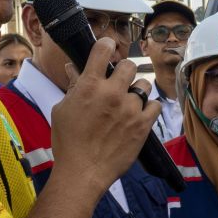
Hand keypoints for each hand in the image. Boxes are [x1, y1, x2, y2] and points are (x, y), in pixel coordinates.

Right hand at [51, 38, 159, 193]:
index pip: (104, 49)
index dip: (107, 45)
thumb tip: (73, 68)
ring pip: (144, 85)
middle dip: (123, 71)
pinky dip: (149, 108)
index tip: (108, 48)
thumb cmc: (67, 142)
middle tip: (118, 83)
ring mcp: (130, 108)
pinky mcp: (143, 125)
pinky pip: (155, 105)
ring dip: (137, 91)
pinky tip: (140, 114)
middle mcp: (112, 93)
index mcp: (90, 85)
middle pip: (129, 65)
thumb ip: (73, 86)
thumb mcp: (62, 110)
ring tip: (129, 103)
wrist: (82, 172)